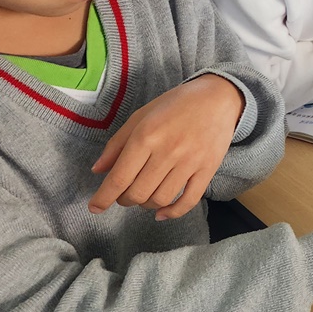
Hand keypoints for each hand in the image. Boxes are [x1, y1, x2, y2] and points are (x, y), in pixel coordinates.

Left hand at [89, 74, 243, 220]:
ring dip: (146, 204)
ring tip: (144, 195)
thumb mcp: (141, 116)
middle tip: (124, 194)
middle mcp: (167, 151)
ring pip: (160, 199)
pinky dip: (172, 213)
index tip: (95, 208)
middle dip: (124, 200)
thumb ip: (117, 144)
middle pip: (138, 193)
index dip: (103, 198)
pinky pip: (188, 200)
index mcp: (146, 136)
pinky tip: (161, 213)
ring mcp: (189, 162)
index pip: (119, 178)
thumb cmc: (176, 105)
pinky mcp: (207, 170)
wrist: (218, 98)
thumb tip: (98, 171)